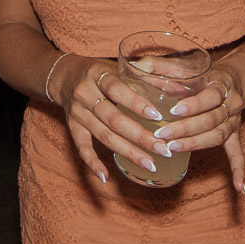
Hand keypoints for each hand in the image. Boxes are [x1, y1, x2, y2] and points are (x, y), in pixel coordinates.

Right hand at [51, 56, 166, 185]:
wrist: (65, 76)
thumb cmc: (100, 72)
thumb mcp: (118, 67)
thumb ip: (144, 78)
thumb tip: (179, 89)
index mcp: (98, 74)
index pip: (117, 89)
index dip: (136, 103)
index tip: (157, 117)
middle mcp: (85, 94)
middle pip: (113, 119)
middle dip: (140, 136)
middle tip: (163, 149)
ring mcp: (77, 112)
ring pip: (103, 136)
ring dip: (127, 152)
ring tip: (149, 164)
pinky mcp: (72, 127)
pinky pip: (81, 147)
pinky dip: (92, 163)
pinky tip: (106, 175)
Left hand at [144, 61, 244, 194]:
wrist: (234, 80)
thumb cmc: (203, 73)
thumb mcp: (187, 64)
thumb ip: (162, 65)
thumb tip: (135, 64)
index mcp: (221, 84)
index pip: (210, 96)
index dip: (193, 105)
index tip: (173, 111)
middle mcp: (231, 104)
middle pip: (212, 119)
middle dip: (186, 129)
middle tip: (162, 135)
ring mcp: (233, 122)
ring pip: (218, 136)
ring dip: (196, 144)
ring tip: (174, 150)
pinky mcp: (234, 135)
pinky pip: (238, 154)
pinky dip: (239, 171)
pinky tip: (239, 188)